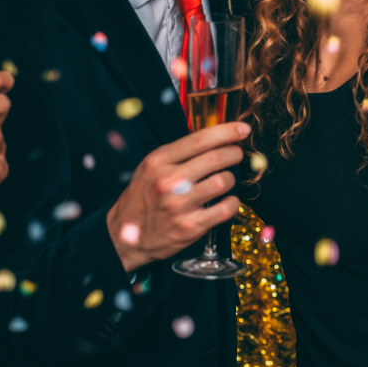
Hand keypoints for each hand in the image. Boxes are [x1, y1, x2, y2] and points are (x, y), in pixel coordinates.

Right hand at [107, 122, 248, 272]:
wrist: (125, 236)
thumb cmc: (141, 199)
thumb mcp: (149, 168)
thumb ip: (176, 155)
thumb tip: (212, 140)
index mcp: (158, 162)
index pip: (199, 140)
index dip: (226, 131)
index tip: (242, 129)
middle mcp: (168, 181)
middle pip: (216, 158)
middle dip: (234, 153)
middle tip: (237, 154)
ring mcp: (179, 205)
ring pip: (223, 182)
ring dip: (230, 179)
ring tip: (224, 181)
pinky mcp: (190, 227)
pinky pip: (225, 209)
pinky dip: (232, 203)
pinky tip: (226, 202)